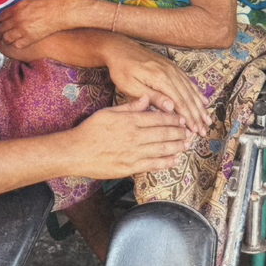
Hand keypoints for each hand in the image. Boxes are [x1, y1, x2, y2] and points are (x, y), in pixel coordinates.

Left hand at [0, 0, 80, 47]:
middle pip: (1, 28)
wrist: (63, 11)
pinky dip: (17, 44)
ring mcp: (23, 29)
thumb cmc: (52, 3)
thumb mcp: (33, 0)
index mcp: (18, 7)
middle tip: (2, 33)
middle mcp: (18, 18)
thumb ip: (22, 7)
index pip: (1, 17)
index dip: (1, 21)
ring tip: (9, 40)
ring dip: (7, 39)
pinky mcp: (31, 38)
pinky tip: (19, 43)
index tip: (3, 23)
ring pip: (6, 38)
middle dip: (1, 31)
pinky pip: (17, 44)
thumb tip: (18, 10)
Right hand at [69, 96, 187, 176]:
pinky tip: (174, 159)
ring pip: (163, 148)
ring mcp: (134, 153)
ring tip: (186, 144)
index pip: (158, 118)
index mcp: (130, 120)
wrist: (77, 152)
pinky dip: (167, 162)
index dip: (173, 118)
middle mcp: (135, 136)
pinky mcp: (132, 167)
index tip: (181, 118)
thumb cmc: (90, 130)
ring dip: (177, 146)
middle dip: (179, 132)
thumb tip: (146, 98)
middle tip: (189, 131)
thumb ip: (129, 106)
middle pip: (164, 133)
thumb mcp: (108, 112)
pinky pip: (154, 164)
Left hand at [106, 42, 208, 134]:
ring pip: (190, 90)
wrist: (119, 48)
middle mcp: (170, 73)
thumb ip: (152, 96)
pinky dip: (196, 92)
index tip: (195, 131)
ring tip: (207, 119)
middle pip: (188, 98)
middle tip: (204, 130)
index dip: (189, 118)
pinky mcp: (171, 66)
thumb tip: (171, 107)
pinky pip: (188, 81)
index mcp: (160, 79)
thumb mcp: (131, 85)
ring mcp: (172, 68)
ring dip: (200, 106)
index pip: (180, 102)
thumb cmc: (121, 69)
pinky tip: (203, 100)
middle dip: (197, 116)